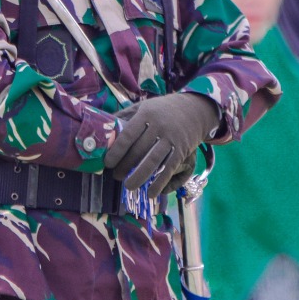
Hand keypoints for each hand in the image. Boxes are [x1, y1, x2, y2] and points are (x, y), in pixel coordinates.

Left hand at [104, 93, 218, 191]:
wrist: (194, 110)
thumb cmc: (162, 110)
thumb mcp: (144, 107)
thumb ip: (126, 116)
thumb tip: (104, 128)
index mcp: (146, 114)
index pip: (128, 134)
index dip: (117, 150)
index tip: (107, 163)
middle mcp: (159, 126)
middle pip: (139, 150)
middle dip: (125, 166)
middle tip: (115, 176)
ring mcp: (171, 138)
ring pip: (153, 160)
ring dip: (140, 176)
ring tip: (128, 186)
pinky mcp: (182, 150)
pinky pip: (169, 168)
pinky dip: (160, 182)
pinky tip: (151, 193)